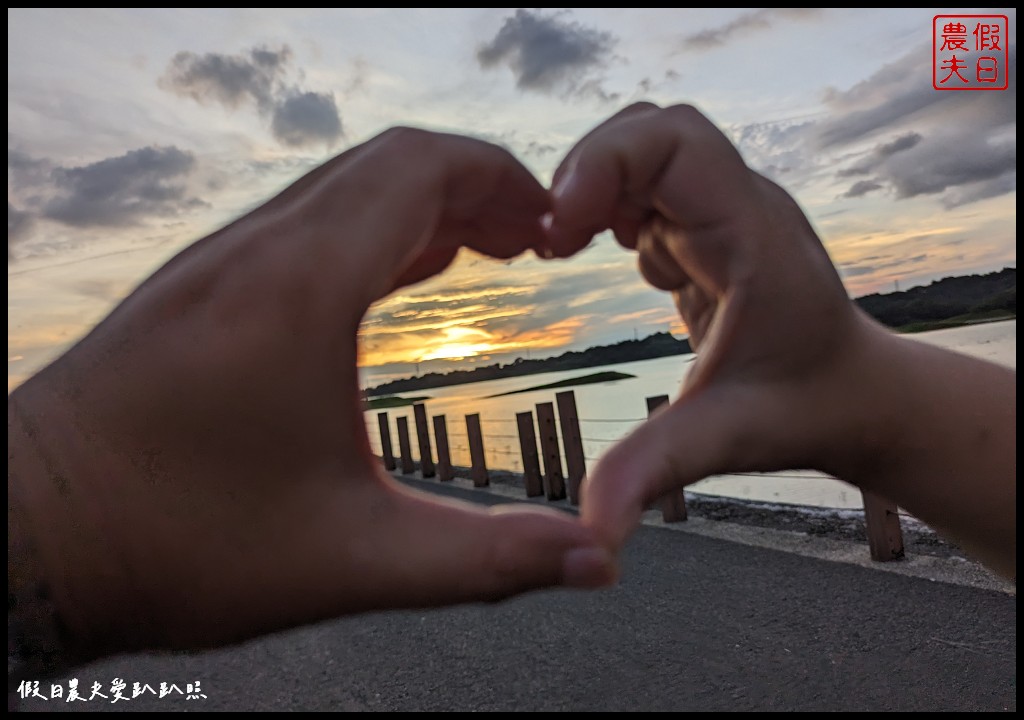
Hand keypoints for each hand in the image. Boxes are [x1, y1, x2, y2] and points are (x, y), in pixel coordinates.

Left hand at [8, 129, 614, 660]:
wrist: (23, 537)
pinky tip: (391, 277)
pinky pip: (299, 221)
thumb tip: (593, 560)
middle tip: (529, 240)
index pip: (418, 168)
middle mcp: (252, 253)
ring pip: (338, 187)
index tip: (550, 224)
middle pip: (385, 163)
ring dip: (418, 203)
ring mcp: (216, 264)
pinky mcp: (195, 289)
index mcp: (297, 291)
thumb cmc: (168, 545)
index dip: (501, 178)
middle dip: (472, 186)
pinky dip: (366, 227)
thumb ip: (484, 559)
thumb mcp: (349, 562)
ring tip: (479, 251)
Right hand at [541, 103, 891, 543]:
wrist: (856, 395)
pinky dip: (611, 209)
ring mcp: (723, 213)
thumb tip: (589, 535)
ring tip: (566, 248)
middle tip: (553, 242)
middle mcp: (738, 207)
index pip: (674, 142)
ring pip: (645, 152)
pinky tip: (607, 257)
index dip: (603, 164)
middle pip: (650, 130)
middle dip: (588, 173)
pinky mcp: (708, 230)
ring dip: (597, 191)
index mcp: (751, 235)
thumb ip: (651, 474)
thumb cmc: (805, 409)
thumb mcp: (724, 438)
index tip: (559, 232)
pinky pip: (648, 187)